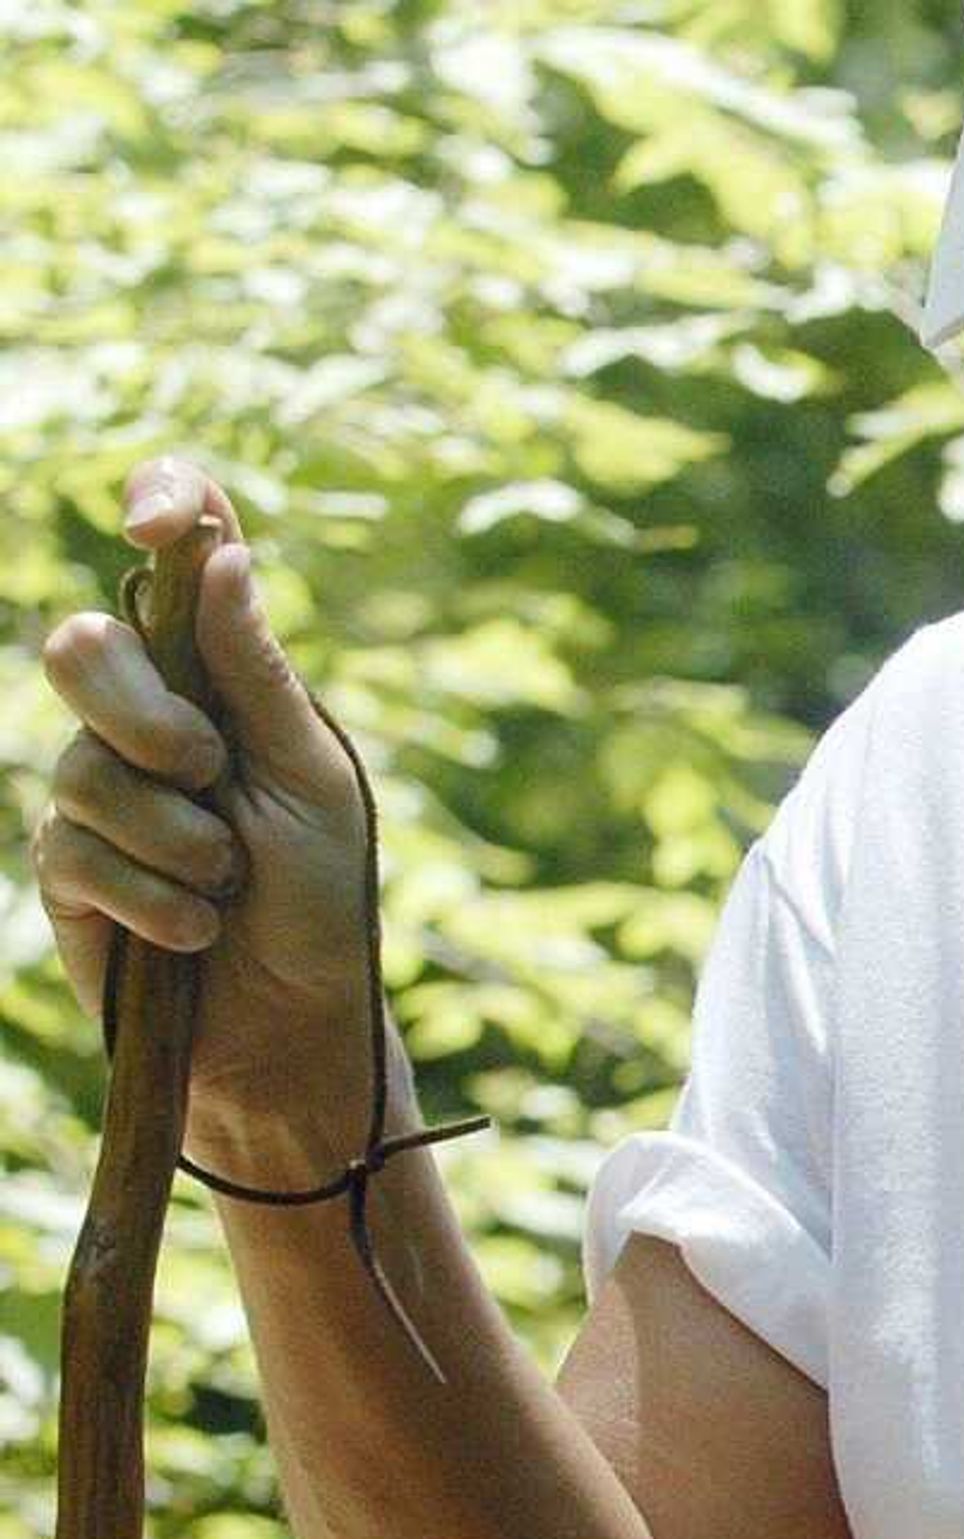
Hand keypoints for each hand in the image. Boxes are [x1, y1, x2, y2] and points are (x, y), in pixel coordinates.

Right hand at [28, 455, 395, 1183]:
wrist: (294, 1026)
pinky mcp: (64, 868)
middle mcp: (146, 719)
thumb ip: (258, 675)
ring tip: (225, 885)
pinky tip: (194, 933)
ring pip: (80, 764)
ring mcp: (95, 789)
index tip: (159, 521)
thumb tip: (226, 557)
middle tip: (210, 775)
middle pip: (84, 649)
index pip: (178, 559)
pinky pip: (74, 849)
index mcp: (221, 680)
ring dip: (174, 837)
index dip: (161, 510)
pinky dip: (154, 896)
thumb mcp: (312, 780)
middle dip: (147, 716)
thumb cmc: (322, 900)